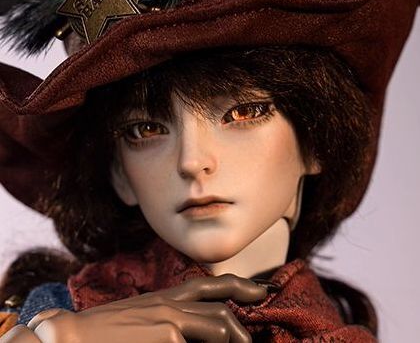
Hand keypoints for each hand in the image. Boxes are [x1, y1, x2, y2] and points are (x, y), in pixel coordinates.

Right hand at [2, 274, 266, 342]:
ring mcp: (171, 321)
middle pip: (221, 309)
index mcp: (166, 297)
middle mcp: (172, 304)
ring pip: (220, 325)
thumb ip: (172, 319)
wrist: (70, 339)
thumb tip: (190, 333)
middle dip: (241, 330)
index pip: (211, 285)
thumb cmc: (104, 332)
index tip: (261, 291)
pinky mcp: (167, 338)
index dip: (240, 286)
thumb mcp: (143, 318)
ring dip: (232, 340)